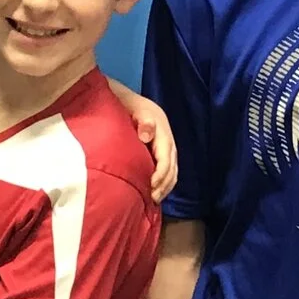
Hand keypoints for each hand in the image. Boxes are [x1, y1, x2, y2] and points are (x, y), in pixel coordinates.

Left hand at [106, 78, 180, 202]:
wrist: (125, 99)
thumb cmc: (125, 105)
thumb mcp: (133, 108)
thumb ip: (142, 121)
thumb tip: (147, 135)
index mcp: (161, 129)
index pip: (166, 157)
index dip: (161, 174)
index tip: (151, 187)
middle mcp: (167, 138)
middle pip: (172, 166)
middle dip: (165, 184)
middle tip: (153, 199)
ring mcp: (166, 144)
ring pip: (173, 169)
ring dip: (166, 186)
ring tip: (154, 199)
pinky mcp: (161, 150)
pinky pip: (168, 169)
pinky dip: (164, 182)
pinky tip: (155, 191)